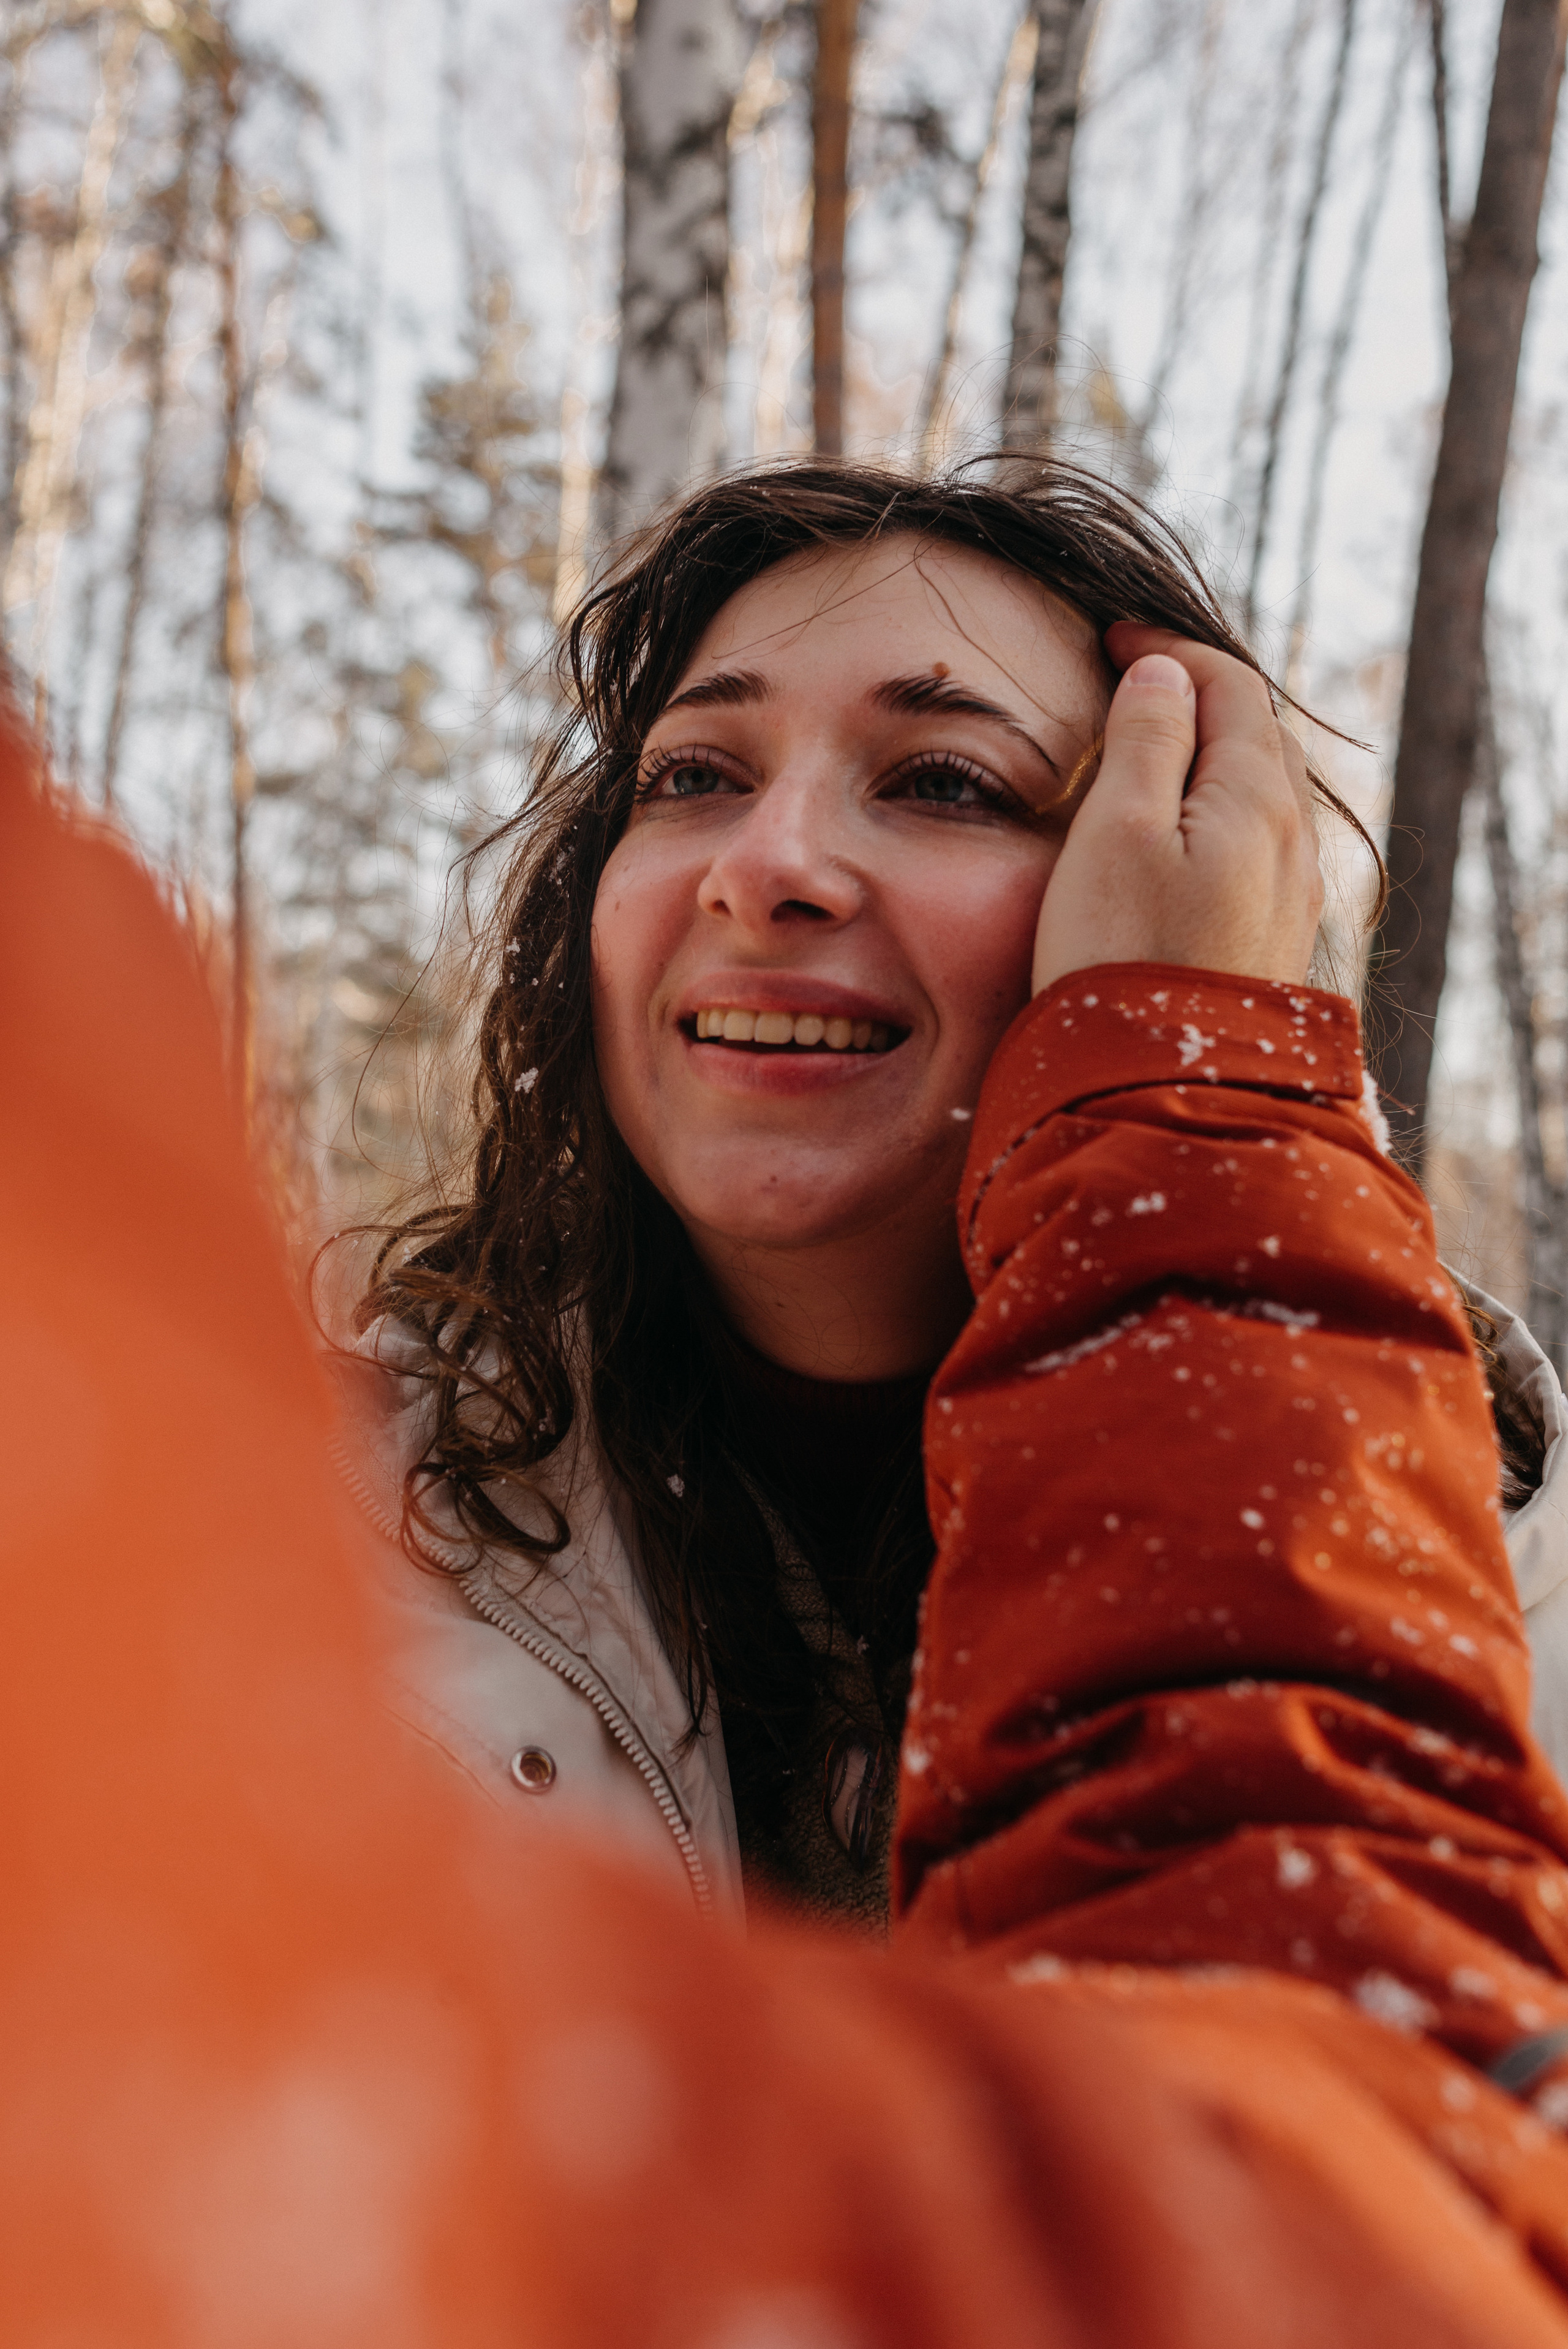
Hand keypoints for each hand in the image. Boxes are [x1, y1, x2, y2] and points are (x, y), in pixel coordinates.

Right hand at [1032, 624, 1323, 994]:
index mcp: (1256, 797)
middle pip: (1253, 735)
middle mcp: (1290, 842)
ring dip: (1204, 756)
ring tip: (1146, 748)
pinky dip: (1211, 811)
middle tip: (1131, 680)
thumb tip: (1165, 673)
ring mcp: (1288, 896)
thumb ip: (1144, 738)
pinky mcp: (1268, 941)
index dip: (1169, 649)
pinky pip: (1251, 846)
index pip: (1229, 685)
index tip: (1111, 638)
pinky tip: (1173, 834)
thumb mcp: (1115, 830)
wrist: (1154, 1086)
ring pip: (1255, 793)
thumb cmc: (1121, 957)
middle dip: (1194, 696)